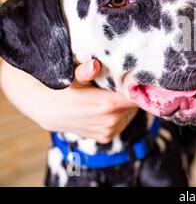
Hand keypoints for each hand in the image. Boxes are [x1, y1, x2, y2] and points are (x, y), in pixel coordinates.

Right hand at [0, 59, 137, 143]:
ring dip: (125, 105)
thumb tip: (94, 66)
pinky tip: (106, 108)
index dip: (138, 87)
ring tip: (110, 96)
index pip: (138, 96)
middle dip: (130, 94)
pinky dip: (118, 115)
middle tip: (121, 84)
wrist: (48, 110)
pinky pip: (121, 123)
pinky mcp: (106, 137)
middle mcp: (112, 120)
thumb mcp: (73, 77)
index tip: (137, 78)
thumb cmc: (63, 88)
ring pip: (129, 113)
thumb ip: (85, 71)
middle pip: (134, 104)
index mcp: (109, 104)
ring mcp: (110, 131)